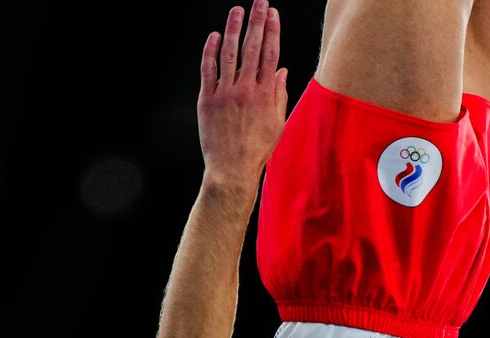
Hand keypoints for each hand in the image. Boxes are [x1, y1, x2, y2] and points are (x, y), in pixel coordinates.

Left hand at [198, 1, 287, 190]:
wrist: (232, 168)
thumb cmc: (257, 149)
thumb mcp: (277, 123)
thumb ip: (279, 94)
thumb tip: (282, 71)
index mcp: (265, 96)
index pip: (271, 55)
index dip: (272, 31)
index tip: (273, 14)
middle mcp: (246, 90)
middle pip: (253, 48)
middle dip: (257, 22)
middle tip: (260, 2)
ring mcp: (225, 93)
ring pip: (230, 53)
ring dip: (234, 29)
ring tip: (237, 10)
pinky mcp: (207, 99)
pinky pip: (208, 69)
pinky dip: (211, 51)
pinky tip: (215, 35)